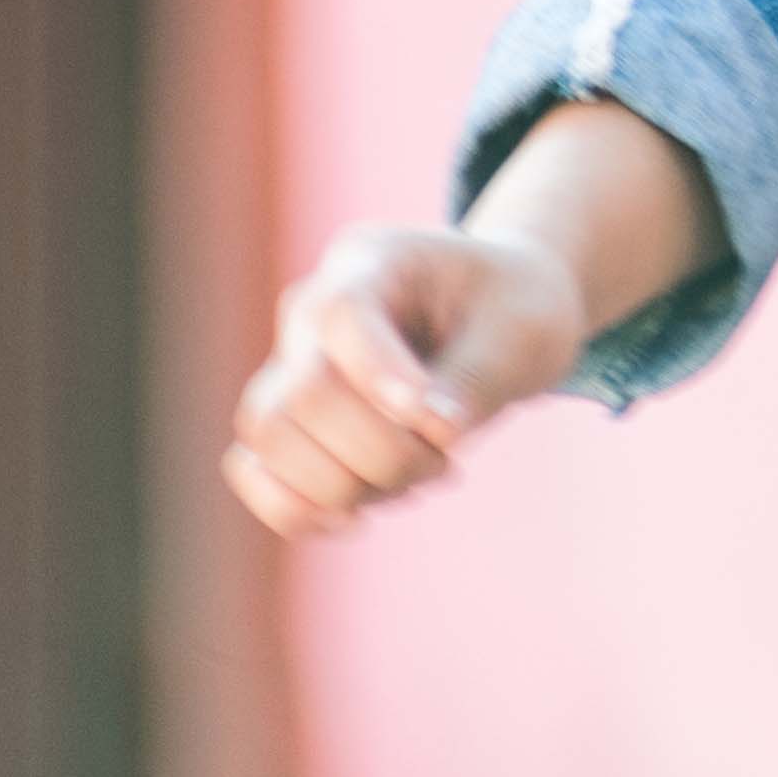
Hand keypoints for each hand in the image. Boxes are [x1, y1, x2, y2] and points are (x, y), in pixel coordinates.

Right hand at [223, 220, 588, 538]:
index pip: (343, 313)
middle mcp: (313, 309)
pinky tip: (358, 517)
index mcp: (373, 260)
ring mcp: (291, 363)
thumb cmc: (513, 310)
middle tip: (446, 457)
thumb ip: (477, 378)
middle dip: (381, 452)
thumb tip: (433, 431)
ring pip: (269, 435)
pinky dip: (299, 508)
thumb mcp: (524, 330)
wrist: (496, 316)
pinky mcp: (289, 421)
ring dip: (346, 484)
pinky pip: (253, 471)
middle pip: (304, 392)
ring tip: (415, 477)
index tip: (442, 427)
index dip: (381, 377)